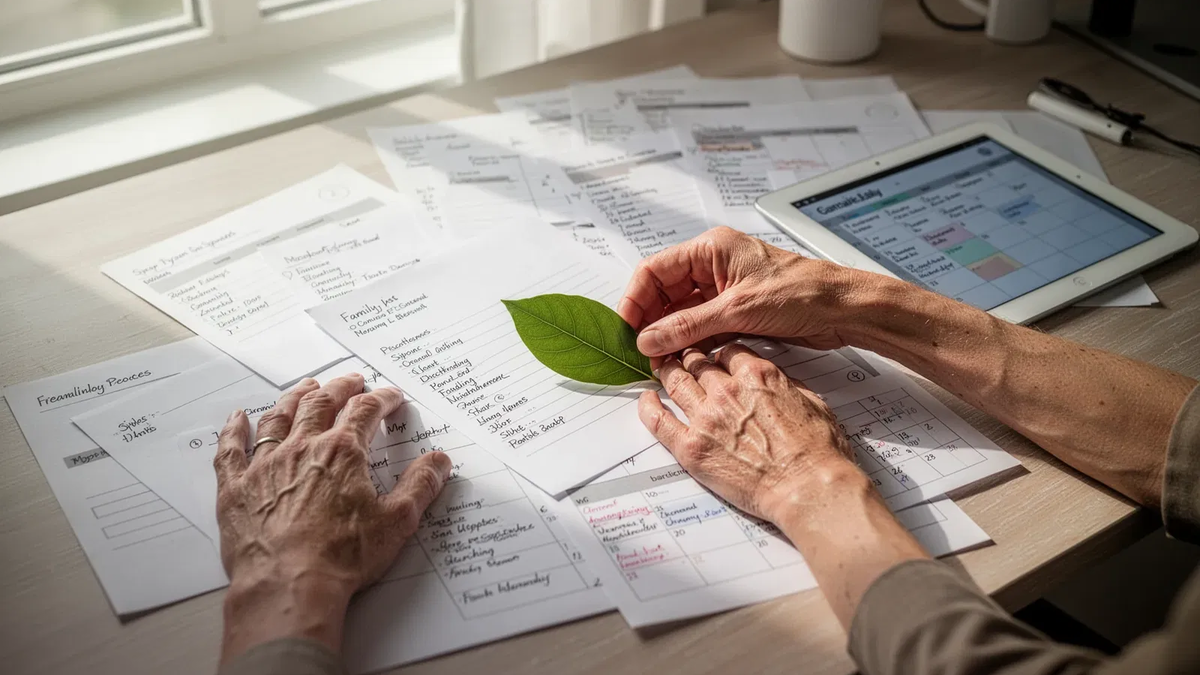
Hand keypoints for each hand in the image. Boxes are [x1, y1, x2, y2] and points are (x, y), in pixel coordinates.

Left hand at [214, 373, 450, 662]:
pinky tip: (237, 418)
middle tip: (352, 381)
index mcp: (343, 452)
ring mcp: (266, 465)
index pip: (366, 411)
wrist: (287, 586)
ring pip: (279, 417)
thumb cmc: (341, 558)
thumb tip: (439, 461)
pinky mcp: (237, 489)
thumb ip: (421, 486)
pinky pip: (231, 450)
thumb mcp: (397, 522)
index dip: (382, 399)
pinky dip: (234, 430)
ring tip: (306, 387)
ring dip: (294, 398)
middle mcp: (302, 448)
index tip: (391, 397)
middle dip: (340, 388)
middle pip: (321, 403)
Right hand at [616, 226, 894, 356]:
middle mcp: (714, 265)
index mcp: (711, 249)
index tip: (626, 327)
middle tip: (640, 349)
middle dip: (651, 320)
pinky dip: (690, 341)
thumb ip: (687, 326)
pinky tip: (681, 359)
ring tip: (657, 359)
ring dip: (670, 334)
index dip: (636, 299)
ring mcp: (725, 289)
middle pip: (665, 292)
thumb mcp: (736, 310)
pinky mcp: (736, 311)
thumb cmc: (802, 292)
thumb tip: (648, 338)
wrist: (843, 309)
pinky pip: (701, 325)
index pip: (655, 270)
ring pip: (682, 311)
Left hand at [639, 345, 928, 628]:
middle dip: (689, 357)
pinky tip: (647, 400)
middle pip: (696, 362)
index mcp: (757, 375)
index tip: (715, 355)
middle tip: (683, 358)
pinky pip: (659, 420)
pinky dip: (648, 406)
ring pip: (675, 382)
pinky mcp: (691, 448)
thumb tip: (776, 381)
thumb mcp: (812, 402)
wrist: (808, 488)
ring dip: (667, 373)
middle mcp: (727, 390)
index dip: (719, 351)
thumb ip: (786, 385)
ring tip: (661, 370)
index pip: (727, 350)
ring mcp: (706, 418)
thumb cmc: (818, 452)